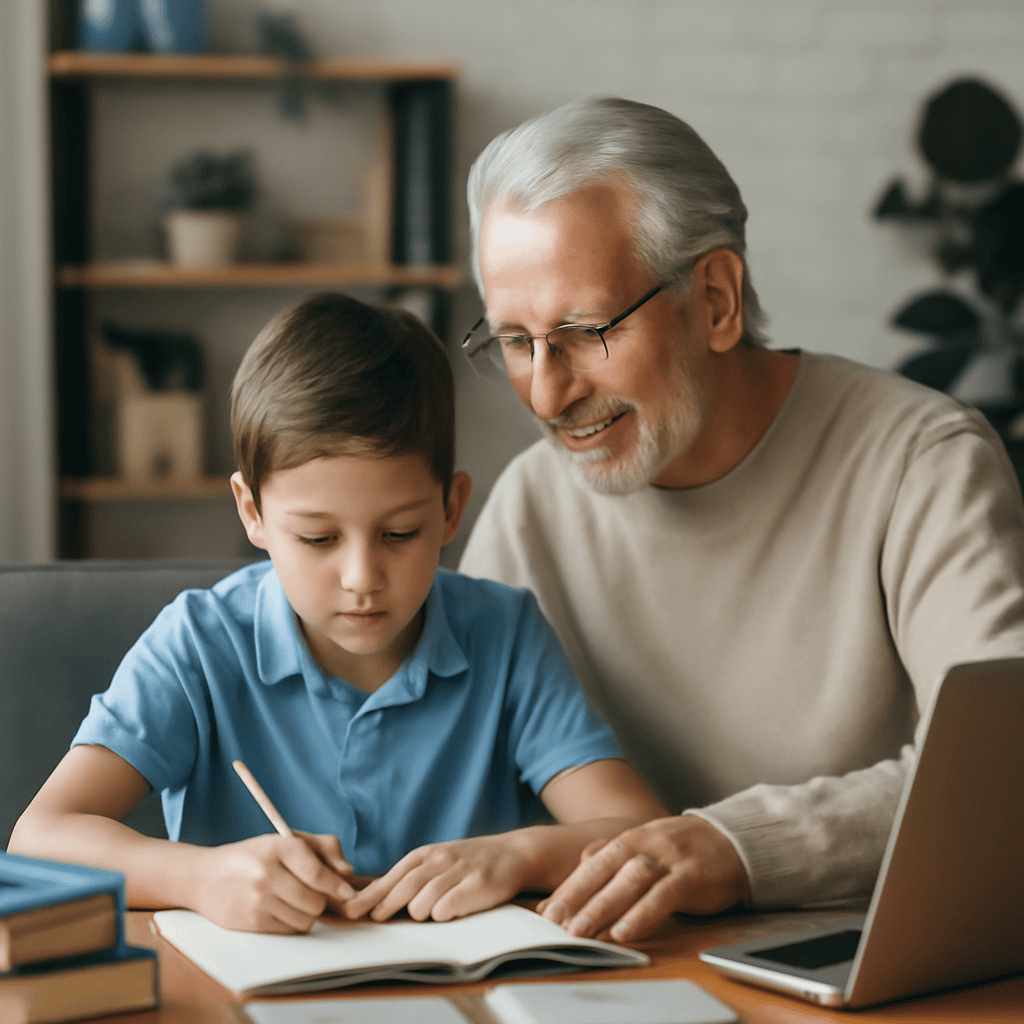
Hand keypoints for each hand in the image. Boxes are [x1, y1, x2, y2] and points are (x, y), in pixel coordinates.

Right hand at [193, 831, 354, 932]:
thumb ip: (324, 848)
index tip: (346, 892)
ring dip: (306, 914)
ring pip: (304, 920)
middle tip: (313, 894)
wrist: (206, 877)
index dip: (336, 886)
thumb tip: (347, 874)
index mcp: (279, 847)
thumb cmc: (256, 856)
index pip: (317, 873)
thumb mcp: (288, 840)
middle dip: (320, 901)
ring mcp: (257, 900)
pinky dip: (291, 924)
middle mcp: (266, 873)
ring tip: (294, 901)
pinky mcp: (250, 922)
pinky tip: (279, 910)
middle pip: (315, 902)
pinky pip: (288, 931)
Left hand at [341, 835, 528, 922]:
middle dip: (385, 905)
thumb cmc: (469, 862)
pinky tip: (449, 912)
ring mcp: (459, 871)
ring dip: (419, 913)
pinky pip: (448, 907)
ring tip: (428, 913)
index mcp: (427, 854)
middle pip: (404, 887)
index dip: (371, 894)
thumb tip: (375, 898)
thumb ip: (412, 876)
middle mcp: (441, 859)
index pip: (392, 876)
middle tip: (373, 920)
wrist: (513, 854)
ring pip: (423, 901)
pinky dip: (442, 914)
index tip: (351, 910)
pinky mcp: (477, 885)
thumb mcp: (438, 861)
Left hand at [537, 814, 749, 941]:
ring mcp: (668, 859)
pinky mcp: (691, 876)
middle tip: (553, 921)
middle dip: (576, 896)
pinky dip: (641, 915)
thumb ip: (614, 851)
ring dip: (602, 907)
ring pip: (628, 883)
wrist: (732, 840)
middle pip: (604, 870)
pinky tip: (624, 931)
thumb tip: (581, 861)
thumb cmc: (683, 848)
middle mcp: (645, 844)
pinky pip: (662, 896)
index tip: (545, 909)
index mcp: (631, 837)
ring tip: (580, 931)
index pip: (591, 863)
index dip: (568, 886)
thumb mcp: (645, 842)